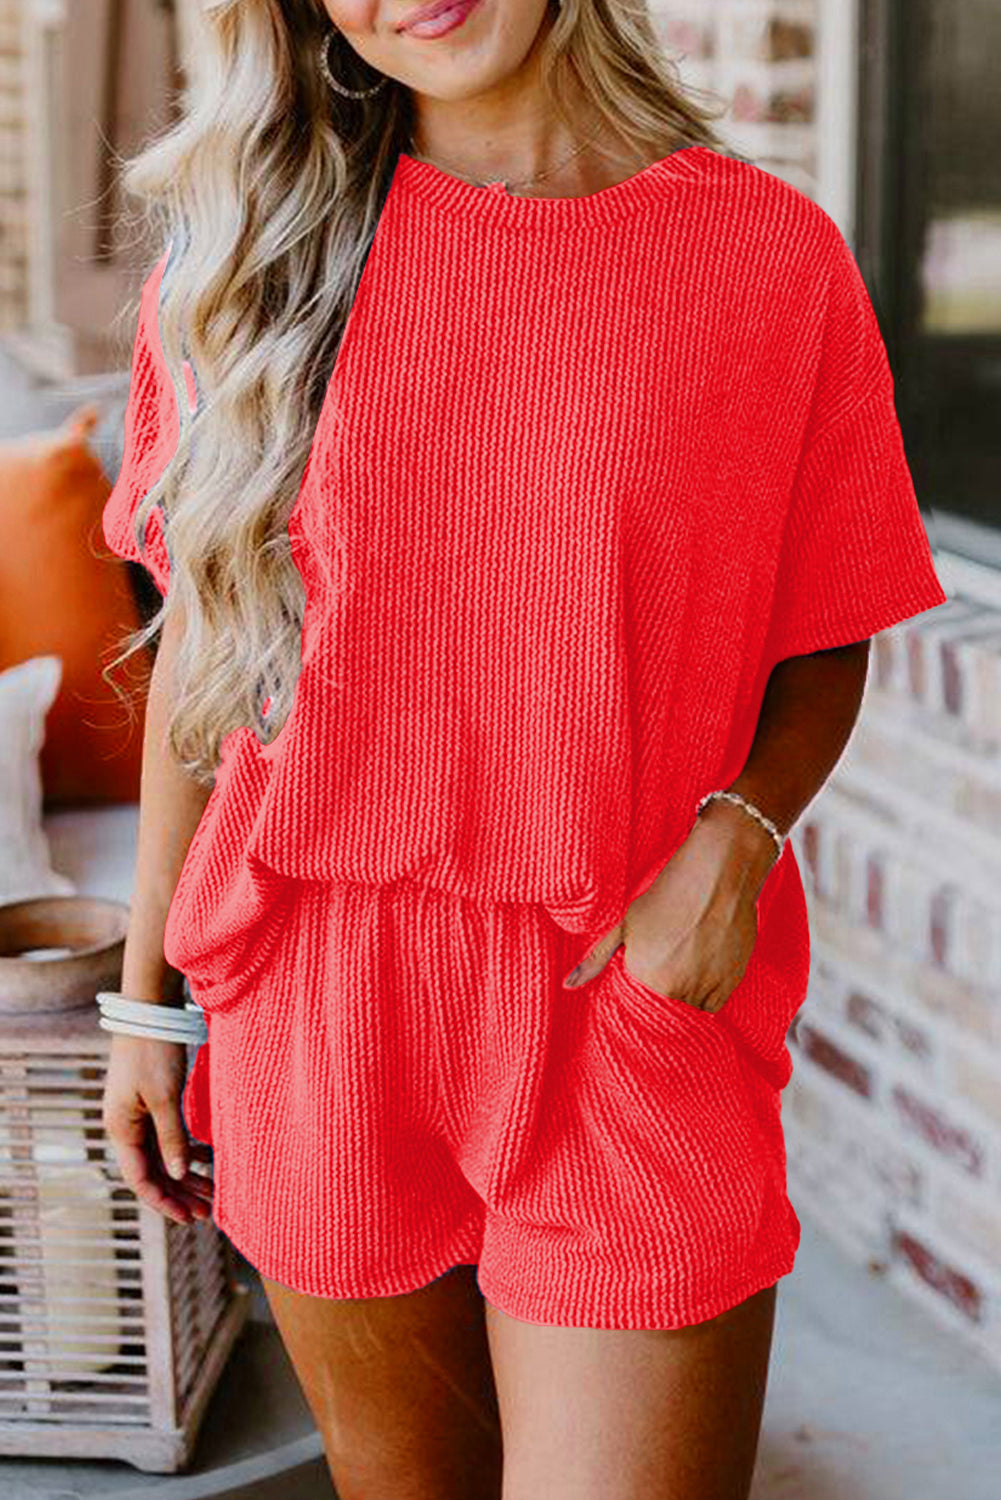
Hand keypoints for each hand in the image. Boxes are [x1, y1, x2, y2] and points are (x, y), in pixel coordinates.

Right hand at [102, 1031, 214, 1224]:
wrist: (148, 1012)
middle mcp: (125, 1127)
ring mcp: (136, 1116)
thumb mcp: (164, 1096)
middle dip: (179, 1193)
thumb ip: (172, 1136)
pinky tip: (205, 1160)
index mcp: (121, 1129)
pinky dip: (184, 1151)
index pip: (140, 1179)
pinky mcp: (150, 1103)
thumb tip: (179, 1173)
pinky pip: (166, 1138)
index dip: (163, 1202)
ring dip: (184, 1175)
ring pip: (161, 1156)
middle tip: (206, 1213)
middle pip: (152, 1171)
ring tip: (210, 1193)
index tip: (187, 1218)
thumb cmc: (153, 1051)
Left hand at [562, 801, 778, 1014]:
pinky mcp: (730, 983)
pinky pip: (714, 1004)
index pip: (642, 1000)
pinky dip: (711, 989)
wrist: (716, 876)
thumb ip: (596, 960)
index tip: (658, 960)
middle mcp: (673, 988)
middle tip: (678, 951)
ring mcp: (704, 987)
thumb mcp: (625, 926)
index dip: (650, 980)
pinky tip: (708, 961)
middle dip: (670, 983)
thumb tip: (567, 986)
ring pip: (692, 1005)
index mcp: (643, 975)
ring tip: (693, 953)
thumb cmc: (668, 896)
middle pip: (668, 1003)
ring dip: (691, 989)